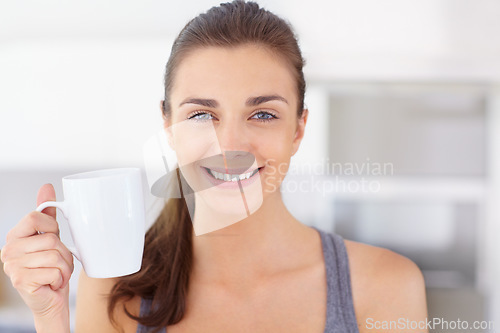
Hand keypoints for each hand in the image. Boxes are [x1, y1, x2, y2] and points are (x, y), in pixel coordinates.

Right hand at [1, 184, 73, 331]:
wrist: (51, 300)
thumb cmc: (52, 269)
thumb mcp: (51, 238)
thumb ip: (47, 214)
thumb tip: (46, 187)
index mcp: (15, 236)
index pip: (35, 216)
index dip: (51, 226)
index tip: (52, 237)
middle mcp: (9, 250)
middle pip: (50, 238)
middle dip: (63, 253)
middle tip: (57, 264)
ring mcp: (12, 266)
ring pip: (55, 256)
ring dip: (64, 268)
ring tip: (56, 274)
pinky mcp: (21, 281)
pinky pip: (55, 271)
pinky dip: (60, 279)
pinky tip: (51, 283)